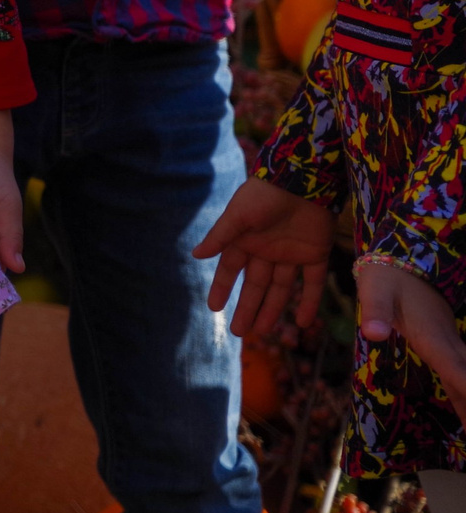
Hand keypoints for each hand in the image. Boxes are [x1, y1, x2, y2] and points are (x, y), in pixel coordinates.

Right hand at [194, 177, 334, 336]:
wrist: (303, 178)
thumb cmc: (264, 194)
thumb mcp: (238, 215)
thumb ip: (220, 237)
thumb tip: (195, 256)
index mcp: (245, 240)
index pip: (230, 270)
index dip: (221, 288)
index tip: (213, 308)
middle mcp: (266, 251)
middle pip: (255, 285)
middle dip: (246, 308)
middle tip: (239, 333)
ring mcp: (291, 254)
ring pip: (280, 289)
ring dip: (272, 310)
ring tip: (263, 333)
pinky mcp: (315, 254)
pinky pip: (311, 283)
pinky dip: (308, 303)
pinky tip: (302, 323)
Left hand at [358, 259, 465, 426]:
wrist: (403, 260)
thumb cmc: (386, 276)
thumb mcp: (375, 290)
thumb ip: (375, 312)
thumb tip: (373, 334)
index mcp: (432, 338)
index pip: (455, 369)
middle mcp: (447, 345)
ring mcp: (450, 345)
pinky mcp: (446, 345)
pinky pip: (461, 373)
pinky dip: (464, 393)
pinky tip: (463, 410)